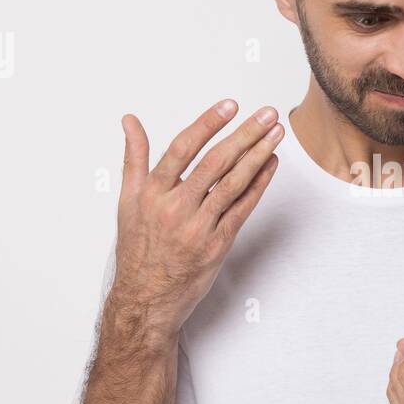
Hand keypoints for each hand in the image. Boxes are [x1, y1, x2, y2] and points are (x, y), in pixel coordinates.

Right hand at [108, 100, 283, 338]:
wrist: (146, 298)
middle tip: (267, 114)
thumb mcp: (127, 200)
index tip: (229, 105)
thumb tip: (130, 120)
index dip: (207, 124)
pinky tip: (271, 165)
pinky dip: (259, 185)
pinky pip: (243, 209)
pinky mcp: (217, 245)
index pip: (183, 149)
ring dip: (258, 156)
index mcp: (152, 193)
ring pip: (233, 184)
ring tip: (276, 134)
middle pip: (215, 163)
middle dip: (245, 134)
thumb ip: (133, 157)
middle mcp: (175, 208)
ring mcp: (198, 227)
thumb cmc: (138, 247)